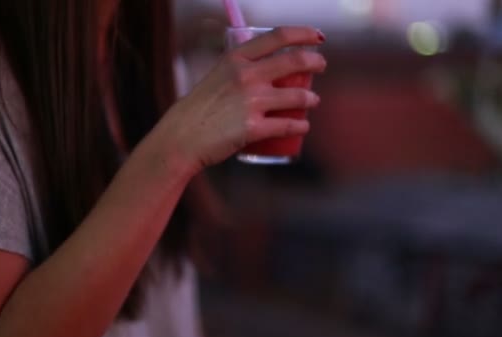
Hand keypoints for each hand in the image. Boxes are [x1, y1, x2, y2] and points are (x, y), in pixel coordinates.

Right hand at [155, 26, 326, 172]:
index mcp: (235, 58)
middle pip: (295, 61)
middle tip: (321, 66)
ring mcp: (251, 102)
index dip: (304, 33)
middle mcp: (246, 76)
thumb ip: (238, 70)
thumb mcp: (216, 77)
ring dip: (311, 99)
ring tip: (313, 102)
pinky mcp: (253, 129)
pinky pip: (288, 125)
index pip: (278, 37)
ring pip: (298, 97)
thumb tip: (263, 69)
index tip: (317, 36)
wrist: (181, 138)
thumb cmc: (197, 110)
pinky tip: (303, 126)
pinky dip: (301, 126)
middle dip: (316, 62)